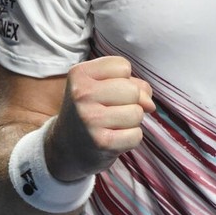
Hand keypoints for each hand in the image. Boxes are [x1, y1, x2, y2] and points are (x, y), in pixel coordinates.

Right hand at [46, 56, 154, 180]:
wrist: (66, 148)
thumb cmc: (92, 109)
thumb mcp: (102, 86)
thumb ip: (132, 83)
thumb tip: (150, 104)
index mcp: (79, 73)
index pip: (123, 66)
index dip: (123, 79)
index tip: (107, 90)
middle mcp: (82, 94)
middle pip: (132, 90)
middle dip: (131, 100)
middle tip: (112, 110)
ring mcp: (90, 119)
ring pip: (137, 112)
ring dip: (131, 120)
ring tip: (112, 124)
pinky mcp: (101, 142)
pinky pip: (136, 135)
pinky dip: (131, 138)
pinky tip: (114, 138)